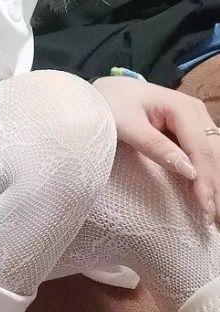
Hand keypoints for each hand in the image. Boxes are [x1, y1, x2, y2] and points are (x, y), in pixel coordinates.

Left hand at [93, 76, 219, 222]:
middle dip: (216, 186)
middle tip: (215, 219)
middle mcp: (195, 112)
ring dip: (215, 183)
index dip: (205, 180)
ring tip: (215, 213)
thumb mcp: (126, 124)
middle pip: (213, 153)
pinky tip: (208, 195)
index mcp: (183, 108)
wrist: (103, 92)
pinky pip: (203, 154)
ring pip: (213, 155)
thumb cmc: (110, 104)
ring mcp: (194, 121)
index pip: (201, 149)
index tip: (205, 208)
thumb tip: (189, 171)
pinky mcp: (188, 130)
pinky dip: (207, 174)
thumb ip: (155, 146)